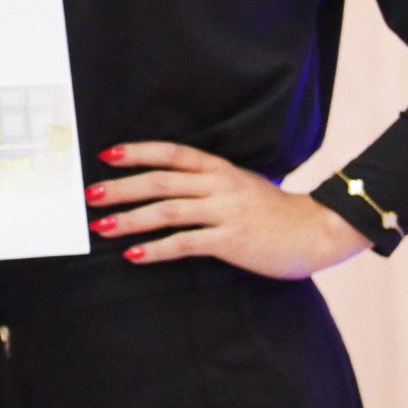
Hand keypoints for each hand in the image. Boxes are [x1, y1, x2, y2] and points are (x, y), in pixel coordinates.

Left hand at [86, 141, 369, 279]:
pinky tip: (134, 255)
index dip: (138, 152)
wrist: (316, 231)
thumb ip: (209, 182)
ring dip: (130, 219)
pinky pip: (185, 243)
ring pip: (167, 212)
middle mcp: (219, 185)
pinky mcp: (230, 240)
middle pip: (161, 181)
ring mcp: (224, 212)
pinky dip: (156, 250)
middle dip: (122, 188)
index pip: (172, 153)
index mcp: (220, 168)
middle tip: (92, 195)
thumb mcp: (241, 184)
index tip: (107, 155)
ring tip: (102, 227)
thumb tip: (170, 185)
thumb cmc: (274, 211)